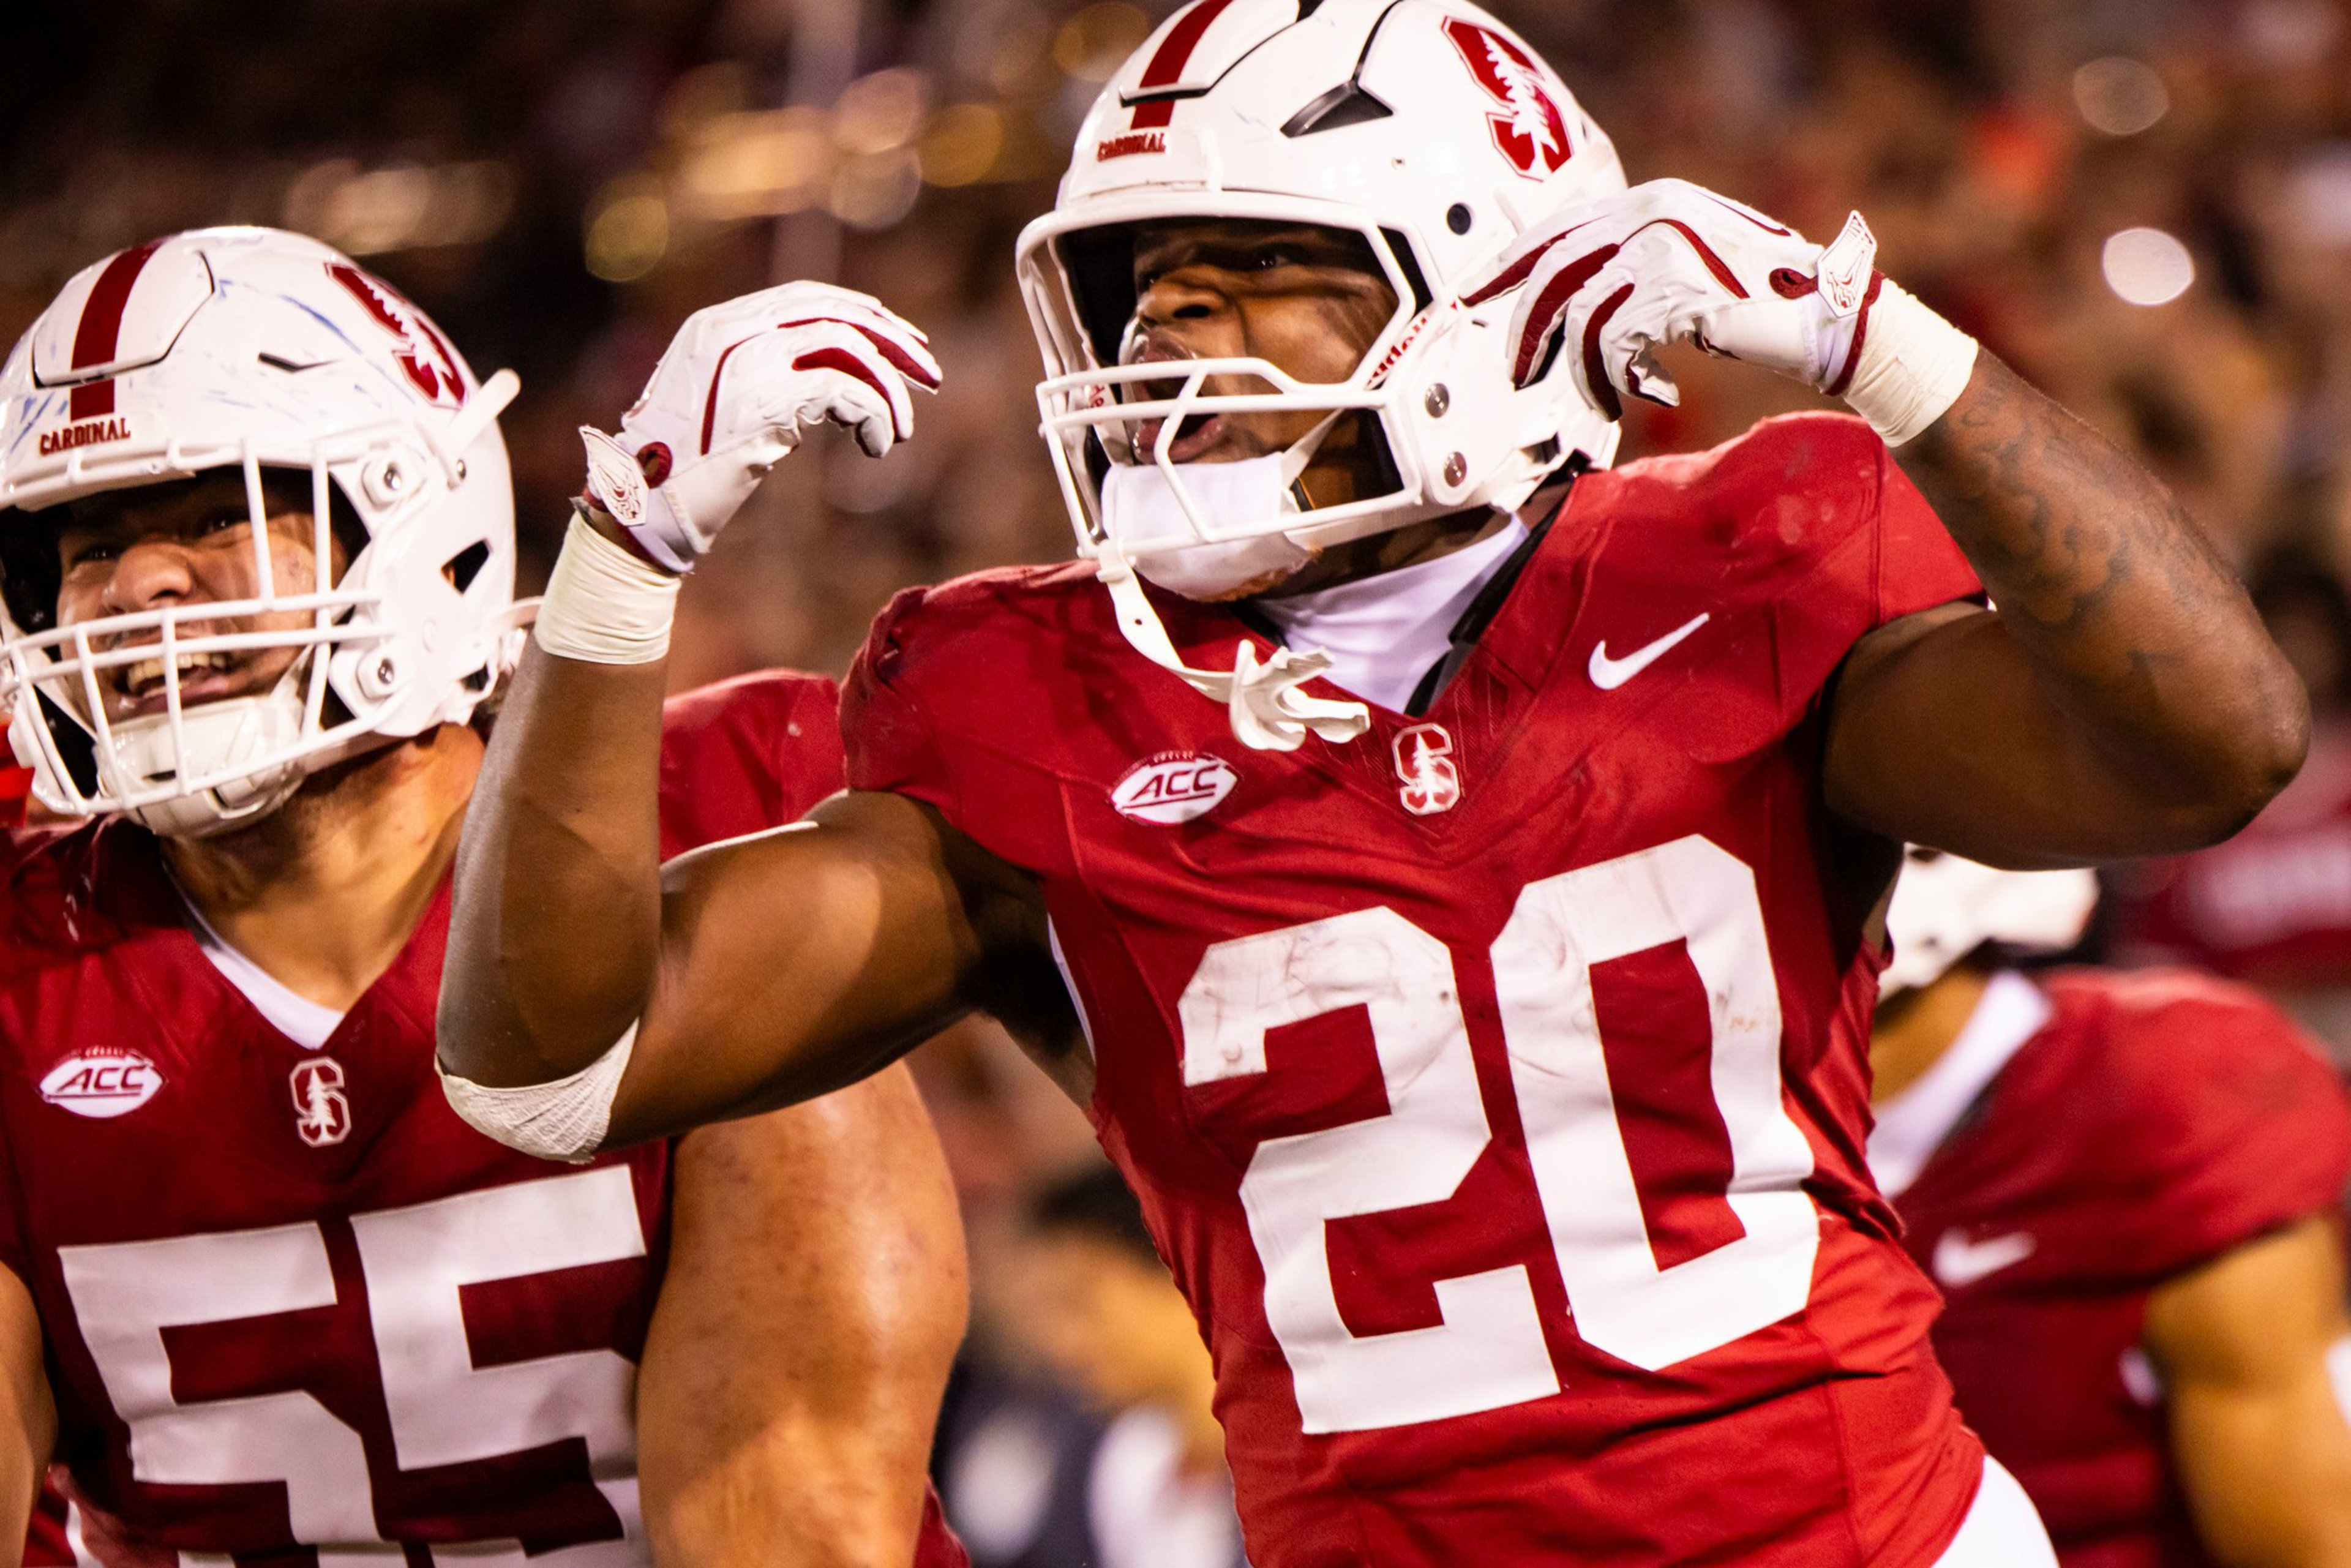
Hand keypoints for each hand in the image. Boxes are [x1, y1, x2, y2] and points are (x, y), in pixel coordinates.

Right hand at [579, 282, 941, 572]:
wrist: (641, 508)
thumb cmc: (680, 470)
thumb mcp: (721, 407)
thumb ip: (763, 377)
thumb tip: (832, 379)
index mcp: (716, 323)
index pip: (804, 296)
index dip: (861, 312)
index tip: (901, 339)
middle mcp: (729, 329)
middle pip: (834, 310)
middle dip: (893, 341)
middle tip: (932, 376)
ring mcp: (746, 360)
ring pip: (847, 346)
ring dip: (889, 388)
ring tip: (902, 431)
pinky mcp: (766, 400)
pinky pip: (846, 391)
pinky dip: (874, 417)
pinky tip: (877, 449)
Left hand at [1465, 178, 1881, 419]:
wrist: (1828, 316)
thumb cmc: (1761, 301)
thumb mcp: (1689, 267)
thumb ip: (1634, 266)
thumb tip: (1570, 295)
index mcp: (1653, 199)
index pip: (1560, 227)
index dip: (1511, 263)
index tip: (1476, 294)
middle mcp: (1653, 212)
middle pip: (1554, 271)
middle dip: (1526, 330)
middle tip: (1517, 374)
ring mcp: (1664, 247)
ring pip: (1578, 317)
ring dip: (1579, 373)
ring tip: (1601, 402)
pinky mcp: (1675, 290)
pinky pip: (1612, 345)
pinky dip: (1622, 380)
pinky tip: (1653, 394)